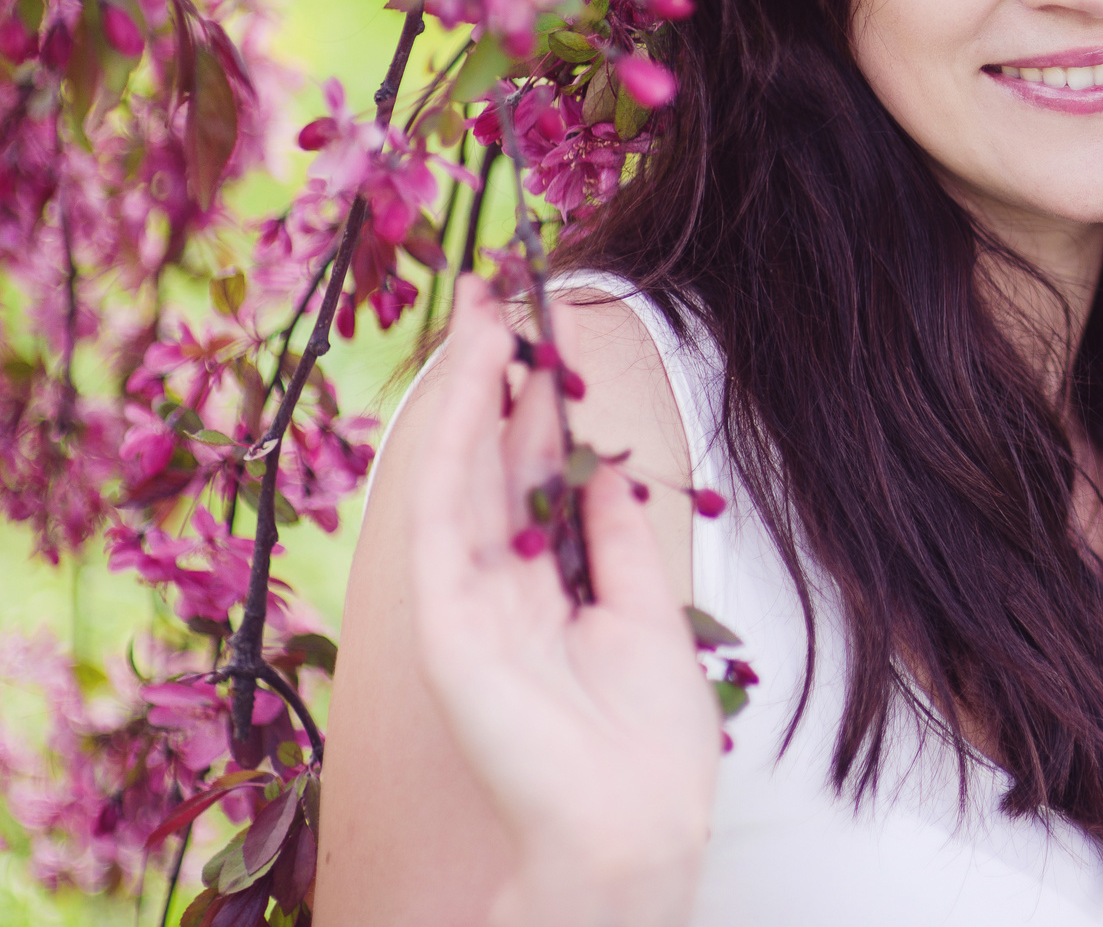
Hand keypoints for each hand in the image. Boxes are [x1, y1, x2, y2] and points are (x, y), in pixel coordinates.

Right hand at [407, 278, 719, 926]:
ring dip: (464, 392)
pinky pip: (440, 517)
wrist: (634, 822)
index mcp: (547, 589)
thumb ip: (613, 537)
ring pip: (458, 475)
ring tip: (479, 313)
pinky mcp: (445, 624)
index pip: (530, 477)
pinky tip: (464, 386)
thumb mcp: (647, 611)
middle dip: (490, 378)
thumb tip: (605, 465)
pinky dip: (450, 448)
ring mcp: (466, 604)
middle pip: (489, 463)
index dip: (533, 405)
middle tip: (496, 294)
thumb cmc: (646, 744)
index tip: (543, 334)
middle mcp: (498, 588)